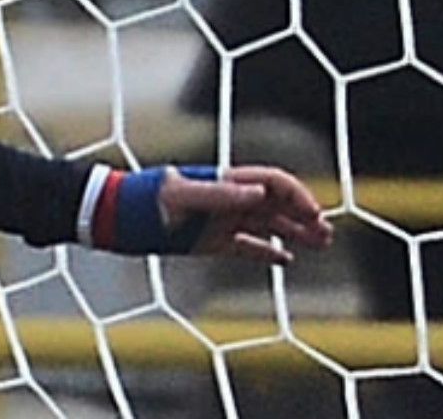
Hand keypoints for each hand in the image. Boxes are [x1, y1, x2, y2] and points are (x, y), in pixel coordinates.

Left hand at [158, 165, 334, 263]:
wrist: (115, 218)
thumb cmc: (143, 200)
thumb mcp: (179, 196)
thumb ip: (219, 195)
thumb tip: (258, 192)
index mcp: (224, 182)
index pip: (272, 183)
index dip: (296, 195)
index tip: (313, 214)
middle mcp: (228, 200)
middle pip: (276, 204)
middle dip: (304, 216)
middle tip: (328, 235)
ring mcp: (221, 221)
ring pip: (268, 226)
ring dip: (295, 234)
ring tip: (320, 245)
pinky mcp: (211, 242)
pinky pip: (246, 247)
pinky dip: (267, 252)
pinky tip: (286, 260)